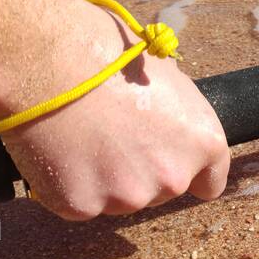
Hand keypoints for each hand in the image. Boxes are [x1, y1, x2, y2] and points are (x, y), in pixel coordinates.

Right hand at [0, 4, 230, 219]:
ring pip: (119, 199)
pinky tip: (58, 149)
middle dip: (140, 171)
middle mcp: (172, 177)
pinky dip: (68, 183)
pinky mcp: (82, 206)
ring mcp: (127, 197)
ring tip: (80, 136)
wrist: (49, 62)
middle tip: (110, 135)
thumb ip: (176, 115)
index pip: (210, 182)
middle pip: (160, 190)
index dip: (188, 171)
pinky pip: (79, 201)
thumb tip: (170, 120)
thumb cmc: (108, 53)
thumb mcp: (166, 75)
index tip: (168, 162)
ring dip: (104, 179)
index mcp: (203, 142)